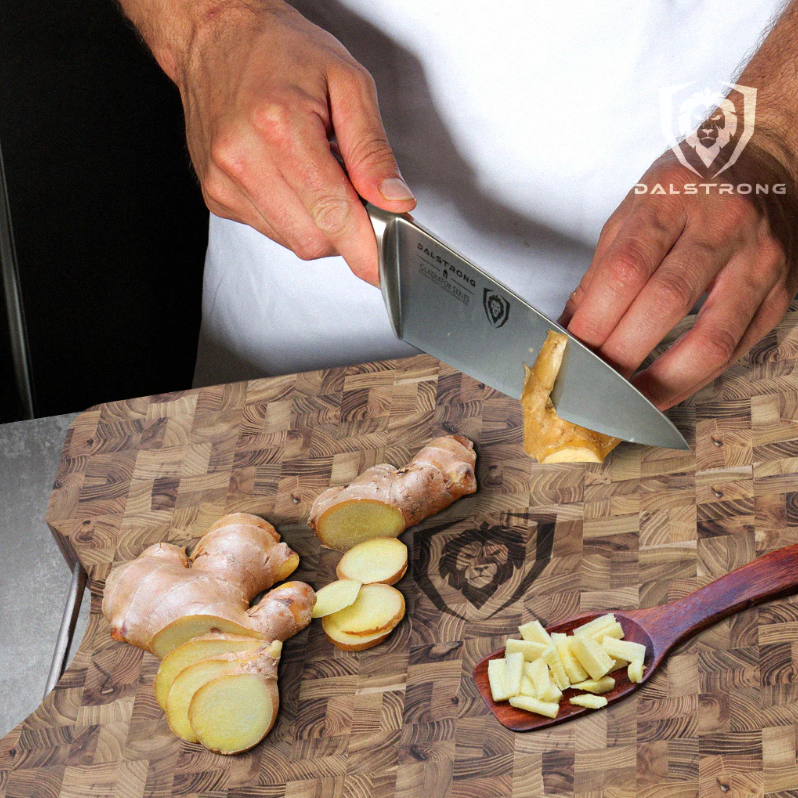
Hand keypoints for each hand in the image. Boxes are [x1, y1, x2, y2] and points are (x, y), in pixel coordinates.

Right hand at [160, 1, 414, 284]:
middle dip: (344, 231)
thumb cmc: (280, 50)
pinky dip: (292, 216)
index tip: (382, 268)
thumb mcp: (348, 83)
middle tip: (353, 194)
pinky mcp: (216, 196)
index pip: (332, 214)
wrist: (216, 36)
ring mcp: (224, 181)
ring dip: (318, 223)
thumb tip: (395, 201)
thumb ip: (373, 150)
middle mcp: (243, 159)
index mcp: (279, 127)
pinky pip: (270, 230)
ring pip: (292, 241)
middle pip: (313, 239)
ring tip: (316, 174)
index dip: (364, 248)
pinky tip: (290, 179)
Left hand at [559, 142, 797, 409]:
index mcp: (672, 198)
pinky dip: (697, 377)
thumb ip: (603, 269)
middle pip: (666, 303)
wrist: (768, 160)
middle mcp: (722, 225)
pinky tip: (667, 390)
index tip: (570, 353)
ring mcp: (758, 260)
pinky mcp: (780, 292)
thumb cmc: (689, 187)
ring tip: (629, 402)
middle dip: (622, 354)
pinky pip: (737, 347)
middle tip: (592, 383)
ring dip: (664, 381)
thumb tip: (570, 329)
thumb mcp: (635, 208)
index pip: (626, 269)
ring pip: (711, 337)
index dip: (595, 320)